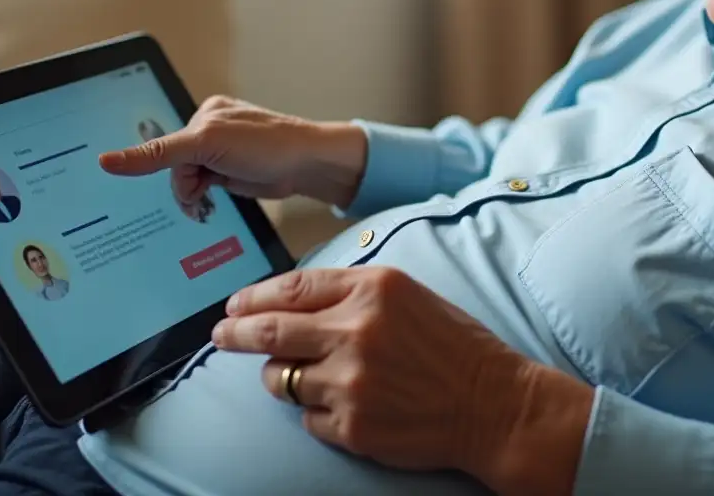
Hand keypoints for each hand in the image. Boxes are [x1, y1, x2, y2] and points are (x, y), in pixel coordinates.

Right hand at [98, 96, 367, 207]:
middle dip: (184, 185)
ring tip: (208, 199)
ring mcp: (220, 153)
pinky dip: (202, 197)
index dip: (150, 162)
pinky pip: (202, 187)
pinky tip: (211, 201)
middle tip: (200, 192)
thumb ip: (160, 153)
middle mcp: (209, 130)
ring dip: (193, 194)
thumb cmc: (266, 146)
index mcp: (204, 114)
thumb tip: (109, 160)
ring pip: (187, 181)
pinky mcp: (230, 173)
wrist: (308, 165)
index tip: (107, 167)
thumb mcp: (207, 145)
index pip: (166, 145)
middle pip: (175, 166)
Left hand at [213, 267, 592, 493]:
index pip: (291, 288)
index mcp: (372, 289)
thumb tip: (291, 301)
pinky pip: (308, 417)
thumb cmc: (454, 346)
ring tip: (305, 376)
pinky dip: (316, 411)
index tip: (235, 306)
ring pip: (281, 379)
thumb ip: (352, 293)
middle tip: (221, 336)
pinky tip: (346, 404)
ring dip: (282, 376)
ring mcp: (350, 381)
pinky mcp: (351, 425)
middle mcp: (356, 331)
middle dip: (235, 334)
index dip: (255, 297)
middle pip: (270, 331)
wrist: (492, 403)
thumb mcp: (408, 295)